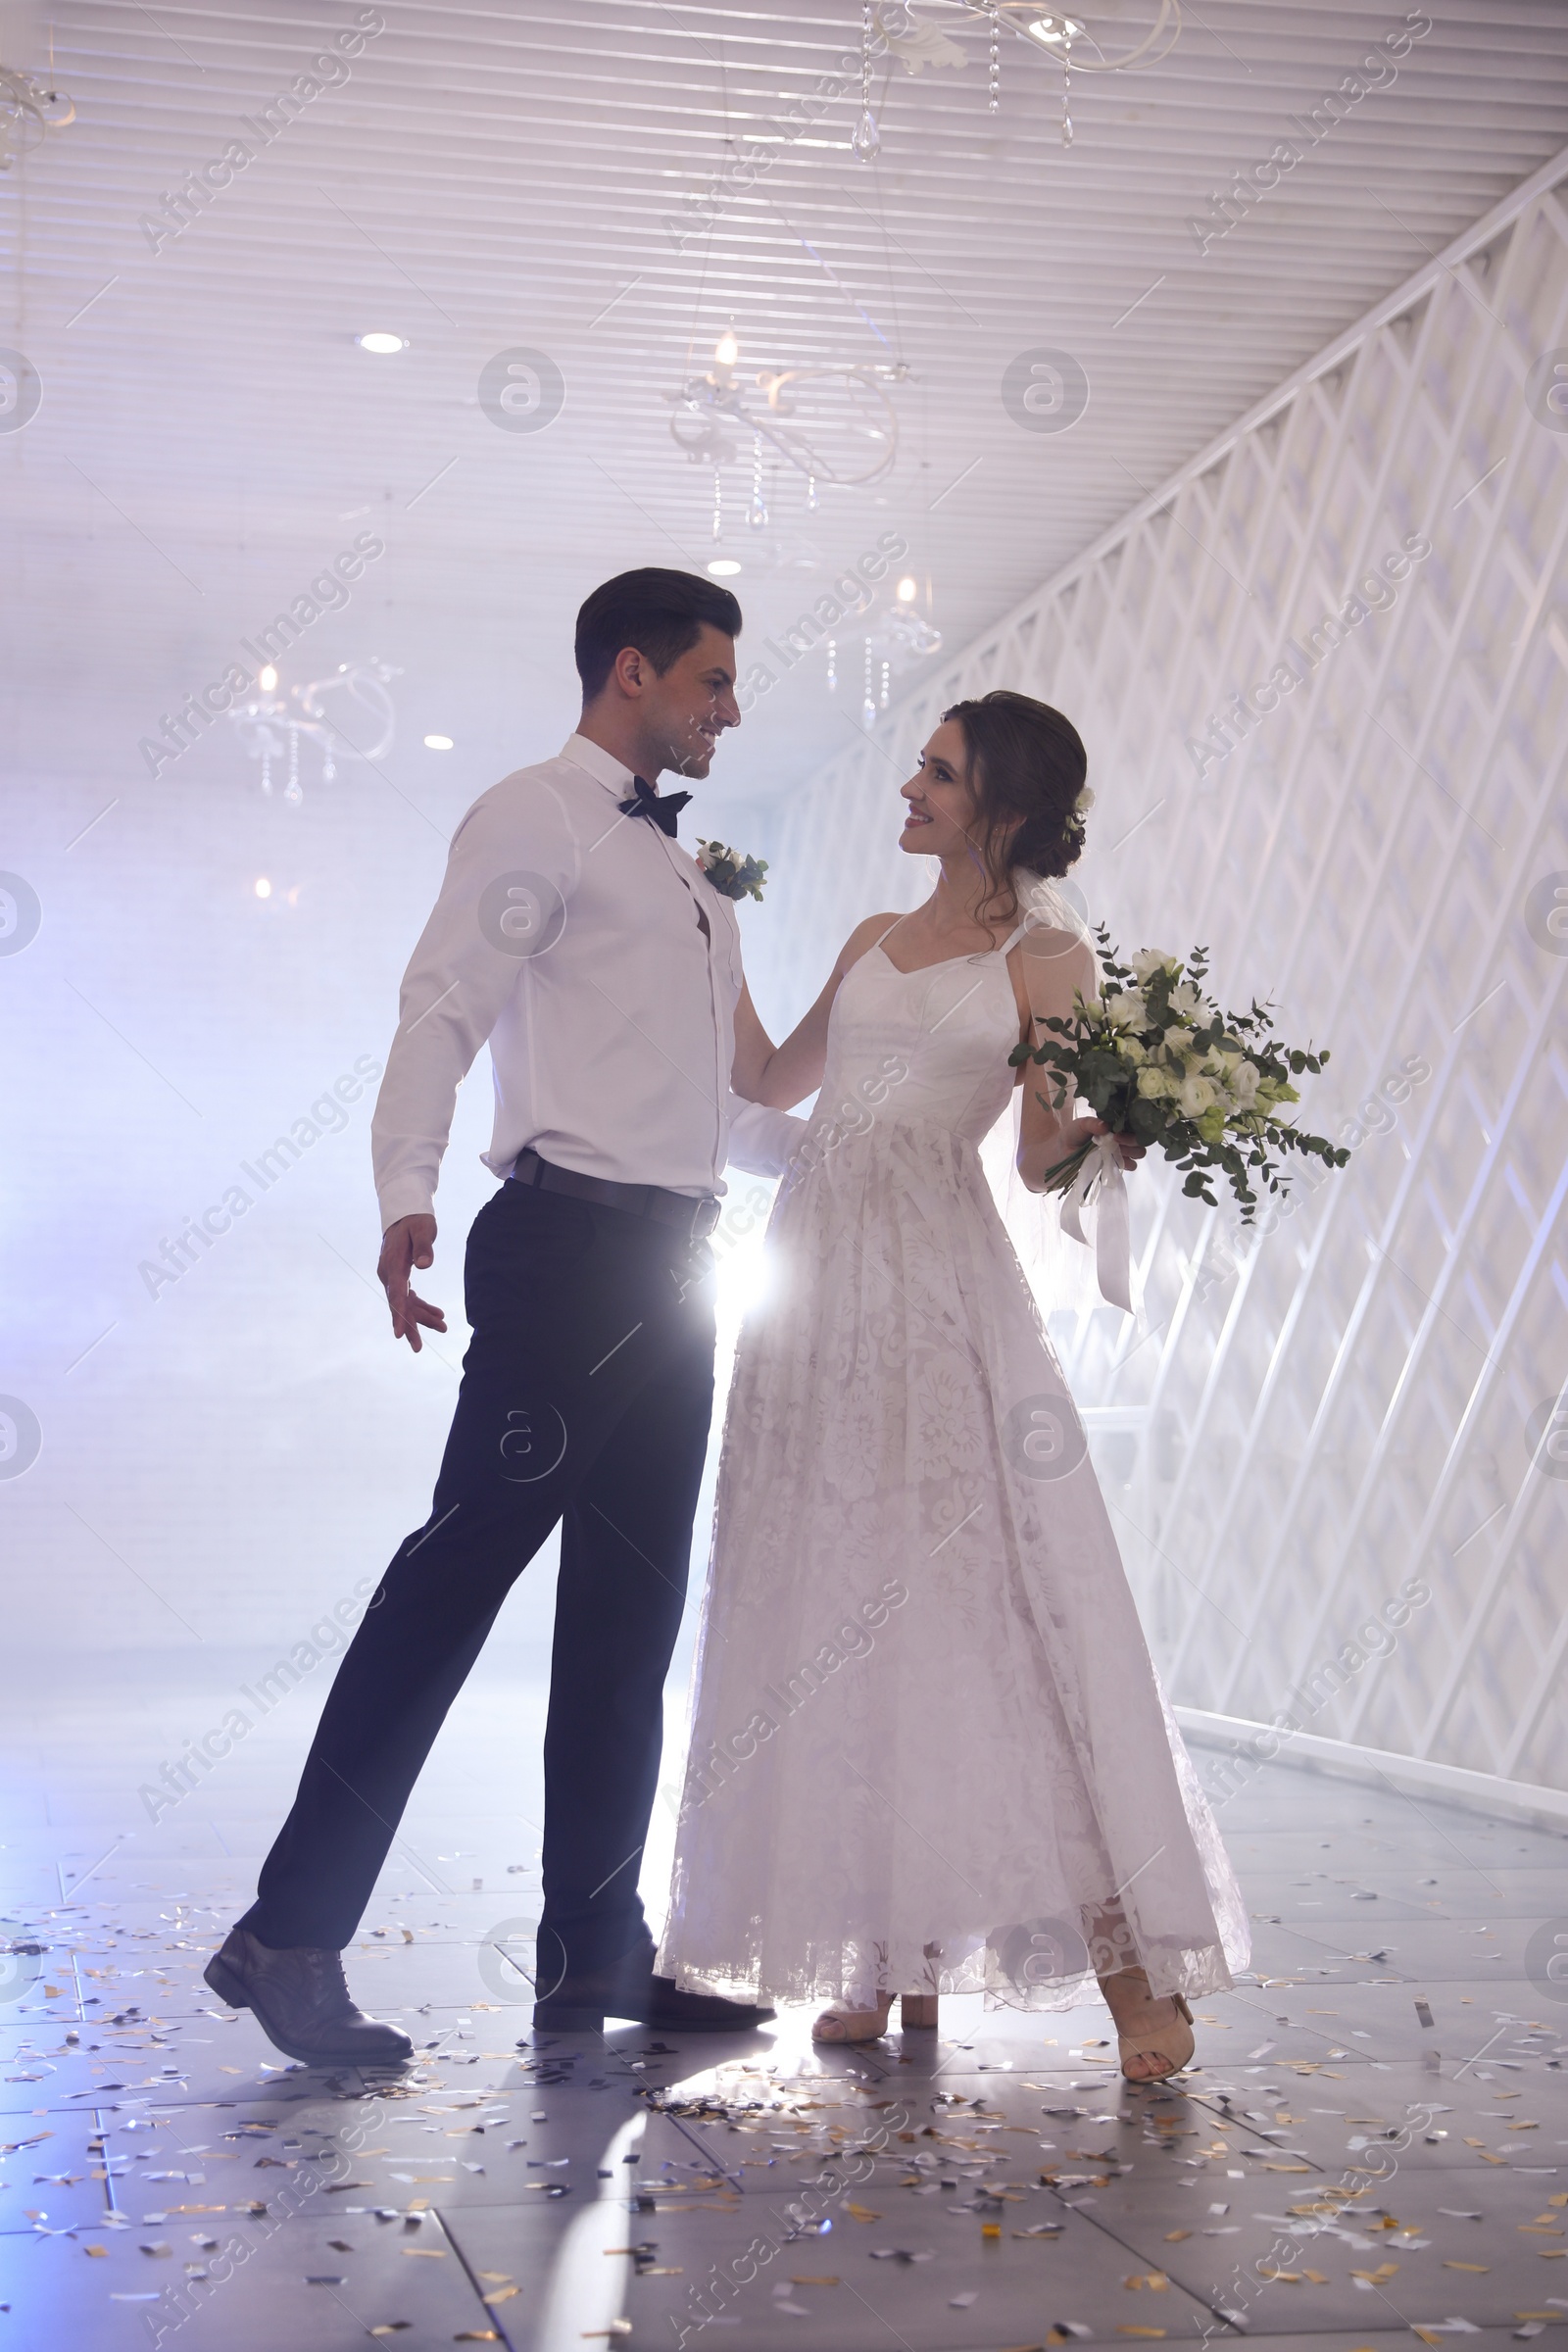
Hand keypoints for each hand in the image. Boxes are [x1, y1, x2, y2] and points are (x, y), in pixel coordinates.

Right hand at [377, 1214, 447, 1351]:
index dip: (399, 1315)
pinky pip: (409, 1297)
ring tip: (443, 1327)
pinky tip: (437, 1315)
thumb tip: (424, 1265)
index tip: (399, 1334)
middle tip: (418, 1348)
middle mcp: (388, 1274)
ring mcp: (392, 1276)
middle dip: (409, 1326)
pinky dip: (422, 1306)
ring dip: (422, 1317)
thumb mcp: (422, 1229)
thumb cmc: (415, 1220)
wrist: (404, 1213)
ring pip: (405, 1303)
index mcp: (392, 1265)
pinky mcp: (399, 1276)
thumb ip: (423, 1247)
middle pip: (398, 1305)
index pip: (395, 1294)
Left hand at [1079, 1117, 1145, 1171]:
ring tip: (1114, 1150)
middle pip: (1140, 1140)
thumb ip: (1092, 1124)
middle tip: (1116, 1139)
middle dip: (1132, 1140)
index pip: (1134, 1125)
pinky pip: (1130, 1166)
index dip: (1131, 1127)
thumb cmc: (1073, 1135)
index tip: (1118, 1131)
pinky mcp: (1116, 1165)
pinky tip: (1114, 1161)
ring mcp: (1120, 1152)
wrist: (1063, 1153)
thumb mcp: (1081, 1125)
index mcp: (1116, 1126)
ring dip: (1131, 1152)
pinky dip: (1126, 1164)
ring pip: (1138, 1153)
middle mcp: (1122, 1138)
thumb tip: (1106, 1126)